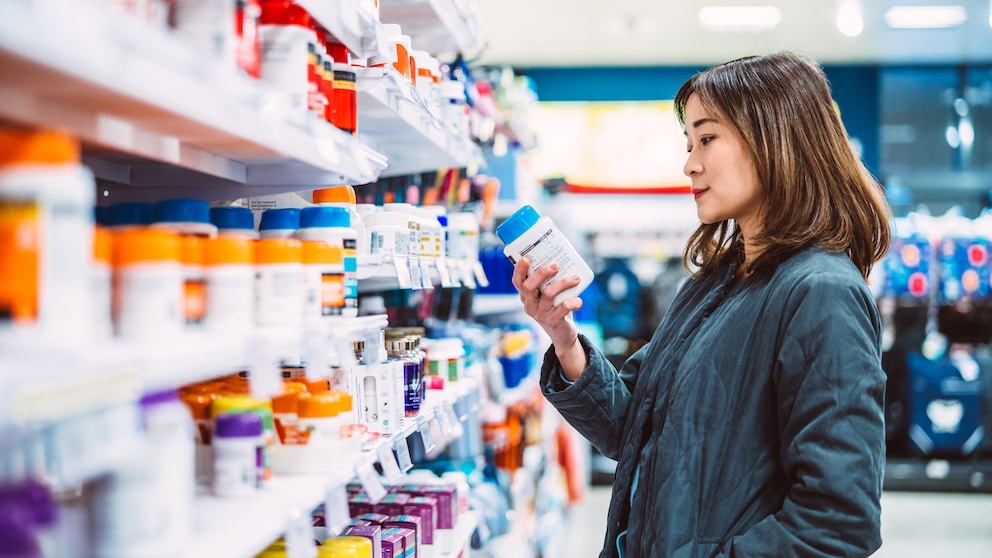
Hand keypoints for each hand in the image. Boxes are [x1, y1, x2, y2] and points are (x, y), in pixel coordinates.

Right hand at [511, 258, 586, 379]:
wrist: (562, 334)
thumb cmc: (556, 308)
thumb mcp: (548, 296)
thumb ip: (550, 282)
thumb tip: (560, 261)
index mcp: (526, 297)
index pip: (517, 282)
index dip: (519, 270)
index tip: (526, 259)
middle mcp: (530, 305)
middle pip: (529, 286)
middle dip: (542, 273)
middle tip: (556, 266)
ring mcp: (540, 314)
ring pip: (549, 294)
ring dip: (564, 283)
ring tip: (575, 278)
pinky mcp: (553, 321)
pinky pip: (564, 307)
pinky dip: (574, 301)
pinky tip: (579, 300)